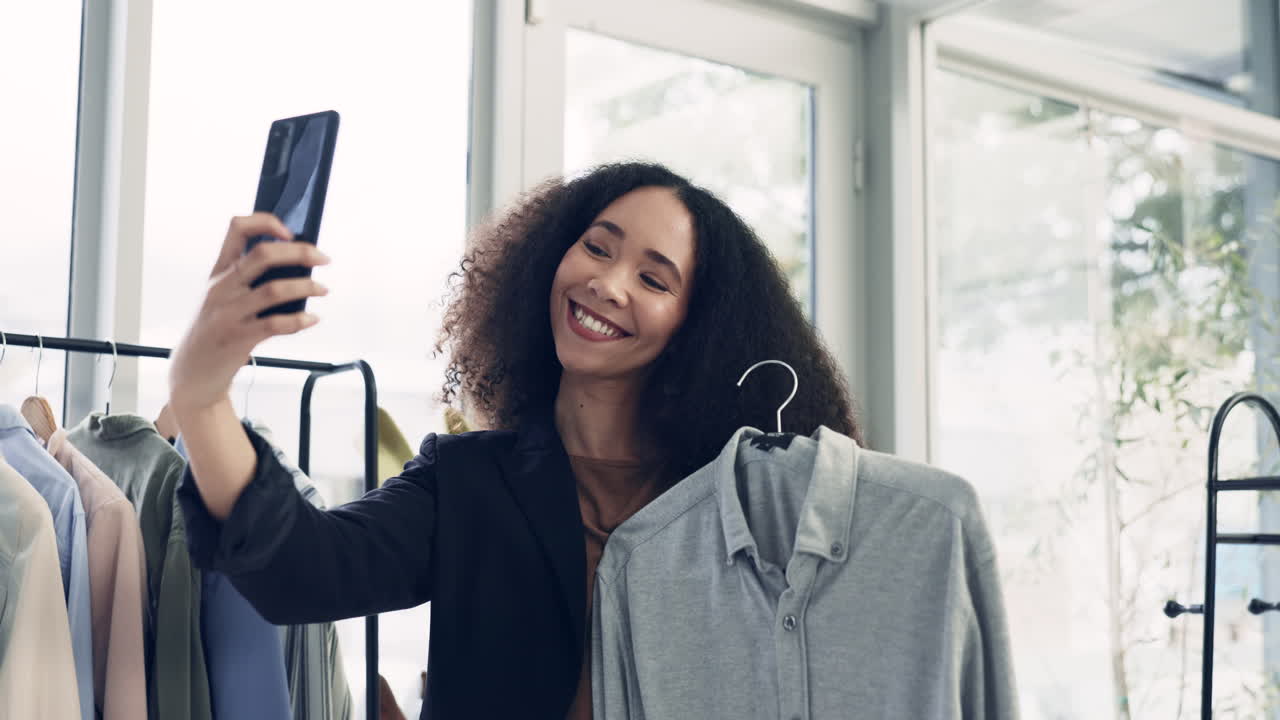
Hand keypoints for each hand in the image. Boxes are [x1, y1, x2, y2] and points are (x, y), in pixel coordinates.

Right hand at [168, 213, 329, 414]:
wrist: (193, 373)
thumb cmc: (216, 330)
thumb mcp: (223, 297)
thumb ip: (249, 279)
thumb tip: (297, 264)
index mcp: (219, 271)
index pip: (237, 229)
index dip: (266, 222)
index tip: (290, 232)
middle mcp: (221, 287)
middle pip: (263, 254)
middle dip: (300, 253)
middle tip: (323, 258)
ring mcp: (228, 313)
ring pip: (274, 289)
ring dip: (306, 287)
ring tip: (323, 289)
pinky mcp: (238, 338)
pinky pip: (275, 324)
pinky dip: (299, 321)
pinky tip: (312, 319)